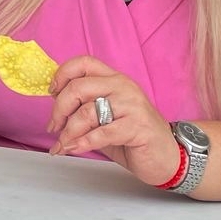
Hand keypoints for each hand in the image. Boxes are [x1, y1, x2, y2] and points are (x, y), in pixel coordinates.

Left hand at [45, 55, 181, 186]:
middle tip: (53, 127)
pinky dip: (82, 143)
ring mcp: (132, 106)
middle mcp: (123, 87)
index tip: (52, 93)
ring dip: (68, 132)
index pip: (83, 63)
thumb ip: (86, 107)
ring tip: (63, 145)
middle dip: (59, 110)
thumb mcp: (107, 116)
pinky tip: (74, 149)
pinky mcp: (137, 127)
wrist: (168, 156)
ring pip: (86, 113)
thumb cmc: (134, 137)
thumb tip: (55, 107)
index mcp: (115, 79)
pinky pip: (101, 133)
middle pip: (78, 88)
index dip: (62, 75)